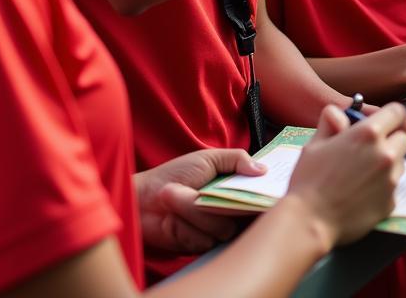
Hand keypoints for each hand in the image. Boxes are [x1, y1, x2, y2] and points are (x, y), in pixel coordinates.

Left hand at [135, 149, 265, 253]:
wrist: (142, 197)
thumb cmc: (175, 173)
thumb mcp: (208, 157)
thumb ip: (237, 159)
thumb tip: (263, 170)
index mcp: (235, 188)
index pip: (259, 197)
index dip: (261, 196)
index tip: (257, 191)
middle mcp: (229, 211)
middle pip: (243, 215)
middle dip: (217, 201)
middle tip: (198, 191)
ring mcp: (214, 230)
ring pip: (222, 229)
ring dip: (192, 210)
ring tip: (174, 195)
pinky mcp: (198, 247)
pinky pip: (203, 241)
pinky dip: (183, 227)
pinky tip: (172, 220)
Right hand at [287, 103, 405, 246]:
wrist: (309, 221)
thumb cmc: (309, 180)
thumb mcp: (315, 143)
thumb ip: (331, 121)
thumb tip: (341, 114)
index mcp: (368, 133)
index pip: (397, 112)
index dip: (390, 114)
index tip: (380, 120)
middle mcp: (385, 154)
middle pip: (404, 137)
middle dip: (392, 137)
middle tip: (373, 145)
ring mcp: (390, 180)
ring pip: (400, 163)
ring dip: (388, 162)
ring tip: (363, 171)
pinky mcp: (390, 203)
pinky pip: (392, 187)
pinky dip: (382, 186)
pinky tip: (362, 191)